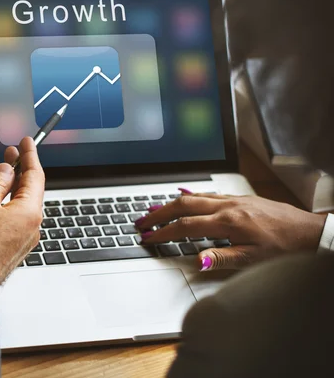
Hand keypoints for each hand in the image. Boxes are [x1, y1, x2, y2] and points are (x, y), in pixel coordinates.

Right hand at [0, 137, 44, 288]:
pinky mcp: (10, 249)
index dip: (29, 155)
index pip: (35, 176)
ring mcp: (21, 239)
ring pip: (9, 208)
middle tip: (8, 155)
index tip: (26, 142)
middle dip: (12, 174)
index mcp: (29, 212)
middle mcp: (30, 226)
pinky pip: (2, 224)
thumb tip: (6, 170)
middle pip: (25, 191)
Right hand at [136, 190, 326, 270]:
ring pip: (194, 196)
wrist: (312, 233)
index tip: (147, 237)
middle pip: (183, 204)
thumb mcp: (254, 260)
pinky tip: (184, 195)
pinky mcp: (240, 198)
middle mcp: (228, 206)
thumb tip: (196, 259)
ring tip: (153, 209)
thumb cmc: (286, 248)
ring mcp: (234, 199)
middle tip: (141, 220)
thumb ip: (222, 258)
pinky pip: (208, 193)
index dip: (163, 232)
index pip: (185, 226)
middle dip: (158, 212)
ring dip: (171, 203)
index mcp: (229, 222)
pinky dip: (190, 195)